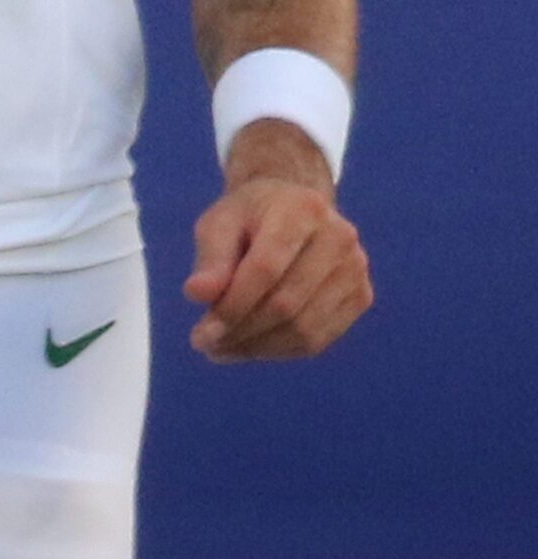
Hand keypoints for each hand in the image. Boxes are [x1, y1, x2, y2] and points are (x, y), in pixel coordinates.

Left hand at [185, 123, 371, 361]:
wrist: (294, 208)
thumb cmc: (251, 216)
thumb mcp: (220, 223)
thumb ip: (210, 258)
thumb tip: (197, 294)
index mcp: (302, 208)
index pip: (266, 268)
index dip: (233, 306)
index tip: (200, 334)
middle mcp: (339, 236)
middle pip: (286, 303)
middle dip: (242, 331)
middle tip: (207, 344)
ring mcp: (356, 268)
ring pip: (304, 329)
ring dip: (258, 348)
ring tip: (224, 348)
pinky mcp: (361, 295)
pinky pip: (319, 339)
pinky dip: (280, 351)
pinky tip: (252, 345)